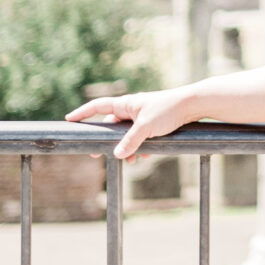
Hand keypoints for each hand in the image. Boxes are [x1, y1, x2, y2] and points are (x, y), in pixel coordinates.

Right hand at [64, 87, 200, 161]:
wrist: (194, 105)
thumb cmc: (169, 110)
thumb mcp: (146, 127)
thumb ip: (130, 141)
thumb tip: (117, 154)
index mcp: (126, 103)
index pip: (98, 106)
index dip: (83, 113)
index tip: (69, 120)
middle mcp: (132, 109)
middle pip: (112, 126)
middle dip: (106, 141)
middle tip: (94, 154)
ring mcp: (143, 117)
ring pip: (127, 135)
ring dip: (127, 149)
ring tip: (131, 161)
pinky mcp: (154, 125)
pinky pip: (141, 139)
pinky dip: (141, 148)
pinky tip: (145, 157)